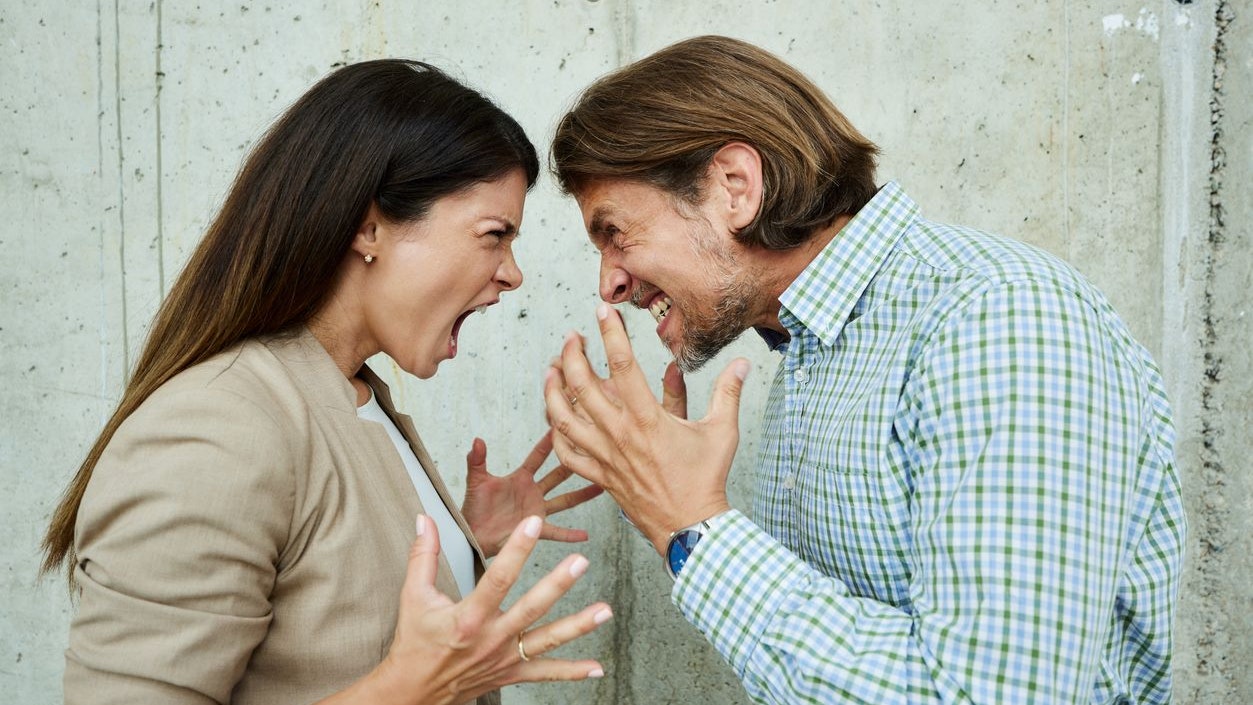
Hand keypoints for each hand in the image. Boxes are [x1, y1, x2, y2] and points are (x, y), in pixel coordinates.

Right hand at [323, 516, 610, 704]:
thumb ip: (423, 556)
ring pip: (546, 640)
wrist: (413, 692)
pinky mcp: (510, 674)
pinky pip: (544, 673)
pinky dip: (572, 672)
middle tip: (581, 562)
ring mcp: (503, 658)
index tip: (533, 524)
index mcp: (467, 617)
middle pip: (531, 608)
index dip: (517, 550)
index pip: (497, 578)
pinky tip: (597, 668)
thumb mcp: (414, 596)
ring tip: (605, 611)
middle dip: (557, 584)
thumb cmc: (415, 642)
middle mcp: (490, 639)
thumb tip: (424, 518)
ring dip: (578, 626)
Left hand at [461, 433, 603, 557]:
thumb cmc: (473, 507)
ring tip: (602, 486)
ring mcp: (537, 510)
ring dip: (582, 495)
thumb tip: (477, 440)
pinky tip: (586, 535)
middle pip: (558, 476)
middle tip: (592, 452)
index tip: (562, 428)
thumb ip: (477, 460)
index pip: (538, 457)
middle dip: (574, 464)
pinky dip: (570, 534)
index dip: (549, 444)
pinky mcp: (536, 529)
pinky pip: (556, 532)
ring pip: (564, 501)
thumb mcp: (476, 481)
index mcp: (520, 478)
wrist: (472, 535)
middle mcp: (533, 492)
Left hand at [543, 303, 748, 553]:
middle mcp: (620, 434)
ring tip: (552, 369)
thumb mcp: (722, 431)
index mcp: (648, 419)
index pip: (622, 366)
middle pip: (582, 387)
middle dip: (572, 355)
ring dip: (553, 391)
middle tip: (573, 337)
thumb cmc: (706, 478)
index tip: (603, 312)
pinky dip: (556, 433)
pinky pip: (568, 453)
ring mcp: (606, 456)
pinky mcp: (600, 476)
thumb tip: (742, 363)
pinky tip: (554, 417)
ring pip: (565, 418)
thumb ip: (728, 392)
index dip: (611, 335)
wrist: (690, 526)